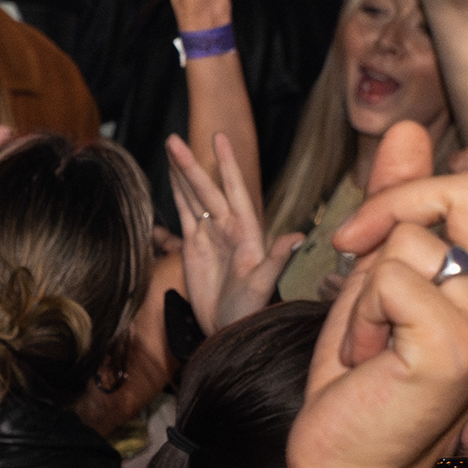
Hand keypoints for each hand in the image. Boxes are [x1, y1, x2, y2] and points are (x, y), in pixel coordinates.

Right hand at [167, 126, 288, 330]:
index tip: (219, 138)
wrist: (228, 329)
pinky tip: (171, 174)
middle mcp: (228, 227)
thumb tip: (297, 237)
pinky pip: (184, 213)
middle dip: (191, 164)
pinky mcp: (193, 245)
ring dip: (182, 172)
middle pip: (207, 190)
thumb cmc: (249, 310)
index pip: (235, 190)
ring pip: (194, 195)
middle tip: (174, 140)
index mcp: (246, 231)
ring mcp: (210, 234)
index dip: (227, 165)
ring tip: (170, 145)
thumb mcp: (263, 284)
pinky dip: (177, 192)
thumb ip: (276, 259)